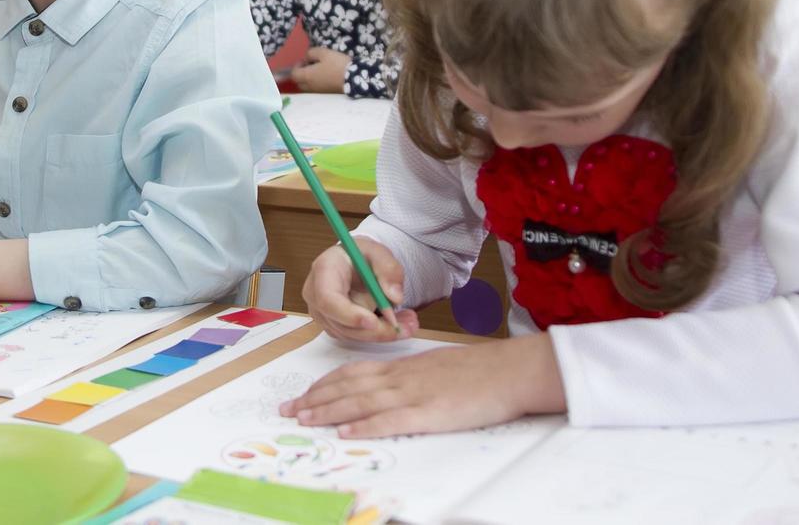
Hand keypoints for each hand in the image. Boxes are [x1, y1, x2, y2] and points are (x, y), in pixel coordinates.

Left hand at [279, 334, 565, 436]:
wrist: (511, 370)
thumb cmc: (480, 371)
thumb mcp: (437, 367)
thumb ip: (413, 376)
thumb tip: (394, 387)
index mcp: (403, 366)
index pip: (353, 372)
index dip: (325, 384)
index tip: (304, 394)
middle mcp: (401, 377)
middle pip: (348, 387)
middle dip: (315, 398)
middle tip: (288, 409)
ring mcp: (413, 394)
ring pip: (360, 402)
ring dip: (328, 411)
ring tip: (303, 418)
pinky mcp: (429, 413)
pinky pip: (390, 420)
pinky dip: (364, 426)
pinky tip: (345, 432)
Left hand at [290, 47, 350, 93]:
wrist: (354, 78)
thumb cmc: (336, 64)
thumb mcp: (323, 52)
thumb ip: (311, 53)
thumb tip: (307, 57)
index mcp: (306, 76)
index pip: (293, 74)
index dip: (296, 66)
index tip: (305, 60)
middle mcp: (310, 86)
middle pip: (299, 82)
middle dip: (301, 73)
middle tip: (310, 65)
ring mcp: (318, 92)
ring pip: (307, 86)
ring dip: (309, 78)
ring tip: (319, 70)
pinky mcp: (327, 94)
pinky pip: (316, 89)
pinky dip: (316, 83)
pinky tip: (326, 76)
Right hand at [302, 241, 417, 342]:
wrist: (355, 263)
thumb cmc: (361, 255)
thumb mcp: (379, 252)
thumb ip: (389, 270)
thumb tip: (395, 296)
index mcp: (324, 269)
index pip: (328, 298)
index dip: (349, 314)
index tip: (374, 322)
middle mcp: (316, 294)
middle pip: (341, 323)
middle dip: (376, 330)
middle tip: (406, 327)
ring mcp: (322, 312)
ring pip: (351, 334)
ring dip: (382, 333)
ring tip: (409, 322)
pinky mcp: (333, 325)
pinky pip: (356, 336)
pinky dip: (378, 334)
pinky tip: (396, 323)